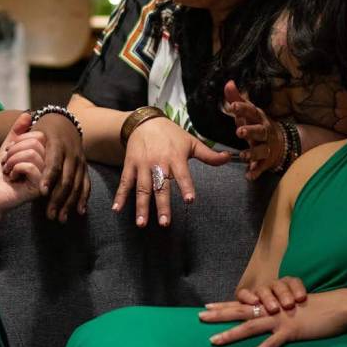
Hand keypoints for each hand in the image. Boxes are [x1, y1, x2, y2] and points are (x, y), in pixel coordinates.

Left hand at [0, 112, 46, 214]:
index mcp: (43, 157)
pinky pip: (31, 166)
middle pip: (37, 143)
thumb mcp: (8, 148)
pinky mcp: (38, 188)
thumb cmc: (0, 174)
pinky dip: (15, 168)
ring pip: (33, 153)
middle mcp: (47, 167)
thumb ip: (17, 132)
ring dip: (13, 159)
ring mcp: (45, 178)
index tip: (9, 151)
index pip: (39, 136)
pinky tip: (11, 177)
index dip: (20, 139)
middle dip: (15, 149)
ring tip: (8, 169)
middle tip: (6, 161)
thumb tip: (27, 114)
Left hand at [30, 113, 89, 222]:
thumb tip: (11, 139)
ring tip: (61, 218)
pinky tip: (79, 211)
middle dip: (58, 199)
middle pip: (66, 179)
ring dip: (69, 203)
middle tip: (50, 215)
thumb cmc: (44, 129)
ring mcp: (80, 161)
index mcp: (57, 144)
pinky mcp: (84, 167)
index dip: (48, 178)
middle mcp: (71, 154)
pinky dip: (83, 198)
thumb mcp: (34, 130)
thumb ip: (21, 135)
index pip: (54, 164)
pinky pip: (86, 185)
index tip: (41, 192)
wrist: (65, 122)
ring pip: (77, 185)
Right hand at [114, 115, 230, 227]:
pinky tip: (116, 209)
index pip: (183, 174)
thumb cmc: (171, 134)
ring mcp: (142, 165)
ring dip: (141, 206)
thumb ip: (208, 154)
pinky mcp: (130, 165)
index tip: (190, 200)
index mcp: (175, 157)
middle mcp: (158, 163)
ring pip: (142, 188)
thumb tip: (230, 158)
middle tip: (165, 223)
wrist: (145, 122)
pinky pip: (125, 182)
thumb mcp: (191, 141)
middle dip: (162, 205)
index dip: (186, 186)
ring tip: (142, 224)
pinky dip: (120, 196)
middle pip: (161, 187)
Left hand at [199, 290, 346, 346]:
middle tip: (200, 316)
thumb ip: (278, 310)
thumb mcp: (292, 307)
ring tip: (214, 340)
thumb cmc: (315, 308)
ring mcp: (280, 320)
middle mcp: (272, 309)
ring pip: (250, 327)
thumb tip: (264, 315)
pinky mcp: (291, 331)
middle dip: (219, 314)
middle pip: (240, 311)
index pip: (243, 303)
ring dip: (231, 334)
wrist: (336, 307)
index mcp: (271, 303)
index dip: (225, 305)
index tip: (207, 306)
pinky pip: (271, 344)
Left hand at [222, 80, 284, 179]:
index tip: (233, 106)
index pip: (252, 112)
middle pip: (259, 131)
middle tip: (239, 132)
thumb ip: (237, 99)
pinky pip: (261, 167)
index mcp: (259, 119)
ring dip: (252, 153)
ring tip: (243, 156)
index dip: (243, 109)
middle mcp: (264, 132)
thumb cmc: (258, 124)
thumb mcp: (249, 112)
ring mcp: (266, 147)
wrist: (280, 142)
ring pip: (261, 151)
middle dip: (250, 131)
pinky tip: (249, 176)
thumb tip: (228, 82)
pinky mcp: (266, 161)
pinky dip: (256, 172)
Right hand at [235, 276, 307, 315]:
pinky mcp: (245, 299)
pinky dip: (248, 297)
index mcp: (286, 286)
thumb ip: (314, 306)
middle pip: (278, 285)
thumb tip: (336, 307)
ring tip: (274, 308)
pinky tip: (253, 304)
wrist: (248, 313)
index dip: (297, 288)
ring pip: (263, 289)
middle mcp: (272, 288)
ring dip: (268, 297)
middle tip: (288, 305)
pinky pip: (243, 294)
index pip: (293, 281)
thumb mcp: (303, 307)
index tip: (301, 298)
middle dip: (283, 294)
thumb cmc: (292, 314)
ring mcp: (259, 293)